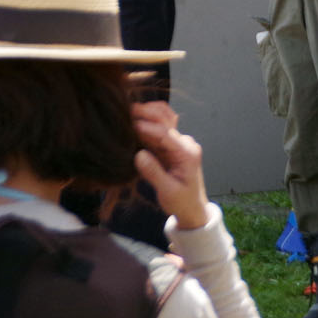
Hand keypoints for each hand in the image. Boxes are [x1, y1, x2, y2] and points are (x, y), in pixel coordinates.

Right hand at [133, 101, 209, 229]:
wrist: (192, 207)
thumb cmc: (181, 201)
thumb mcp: (167, 191)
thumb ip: (154, 173)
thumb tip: (139, 155)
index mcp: (187, 153)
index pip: (166, 134)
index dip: (148, 128)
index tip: (130, 125)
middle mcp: (185, 143)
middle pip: (167, 120)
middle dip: (147, 113)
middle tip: (125, 110)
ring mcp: (179, 143)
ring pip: (164, 120)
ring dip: (147, 114)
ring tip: (127, 110)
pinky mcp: (170, 146)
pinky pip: (159, 129)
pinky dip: (147, 122)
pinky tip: (132, 120)